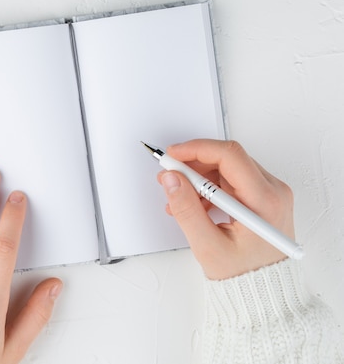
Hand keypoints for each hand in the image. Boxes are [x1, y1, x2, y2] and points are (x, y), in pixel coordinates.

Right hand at [157, 139, 293, 279]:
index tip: (172, 156)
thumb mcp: (208, 245)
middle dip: (193, 164)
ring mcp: (270, 193)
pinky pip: (231, 181)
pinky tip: (194, 205)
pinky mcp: (263, 198)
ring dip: (199, 178)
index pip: (229, 156)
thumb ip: (187, 210)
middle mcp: (273, 191)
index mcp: (265, 200)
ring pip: (227, 169)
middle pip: (228, 159)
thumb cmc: (244, 275)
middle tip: (169, 176)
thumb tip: (171, 179)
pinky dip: (209, 188)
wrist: (264, 292)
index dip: (196, 149)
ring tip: (178, 199)